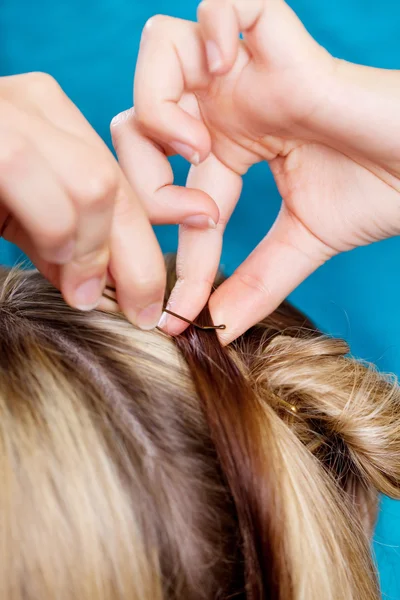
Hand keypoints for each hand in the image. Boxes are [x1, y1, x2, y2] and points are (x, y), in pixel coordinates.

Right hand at [0, 72, 218, 328]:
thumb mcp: (22, 220)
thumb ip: (64, 241)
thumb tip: (108, 283)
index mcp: (56, 125)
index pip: (124, 183)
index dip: (156, 233)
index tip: (172, 280)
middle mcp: (39, 105)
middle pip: (117, 186)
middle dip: (138, 258)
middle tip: (139, 308)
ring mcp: (10, 110)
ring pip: (94, 184)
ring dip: (93, 250)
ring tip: (80, 288)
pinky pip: (34, 177)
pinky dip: (56, 229)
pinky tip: (54, 257)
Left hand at [113, 0, 399, 341]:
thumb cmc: (375, 191)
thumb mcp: (301, 244)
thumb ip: (255, 282)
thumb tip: (218, 328)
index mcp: (229, 147)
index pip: (169, 193)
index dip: (170, 251)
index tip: (178, 310)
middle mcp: (228, 105)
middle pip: (136, 120)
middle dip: (145, 180)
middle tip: (199, 214)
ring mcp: (247, 68)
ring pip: (157, 52)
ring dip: (160, 106)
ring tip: (201, 147)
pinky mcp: (276, 37)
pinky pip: (219, 2)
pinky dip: (209, 31)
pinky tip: (227, 73)